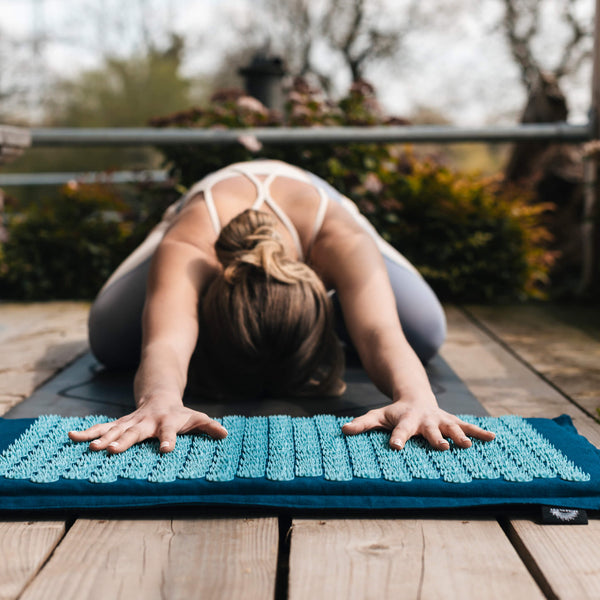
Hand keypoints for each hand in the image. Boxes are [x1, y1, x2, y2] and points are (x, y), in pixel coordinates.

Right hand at [68, 404, 227, 453]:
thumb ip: (209, 426)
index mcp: (166, 422)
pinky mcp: (118, 424)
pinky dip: (87, 432)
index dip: (168, 440)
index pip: (169, 432)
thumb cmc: (180, 413)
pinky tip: (71, 437)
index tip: (166, 450)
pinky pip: (101, 428)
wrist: (159, 395)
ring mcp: (130, 422)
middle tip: (112, 451)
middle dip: (124, 441)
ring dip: (102, 439)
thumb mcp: (196, 418)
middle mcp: (146, 422)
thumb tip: (226, 435)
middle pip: (135, 432)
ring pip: (114, 430)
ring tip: (91, 448)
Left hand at [341, 400, 494, 450]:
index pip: (399, 431)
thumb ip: (362, 423)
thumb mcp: (377, 416)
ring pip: (452, 428)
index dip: (397, 438)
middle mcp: (425, 420)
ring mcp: (441, 421)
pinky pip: (468, 426)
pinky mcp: (453, 421)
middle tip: (443, 448)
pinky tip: (493, 438)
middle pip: (431, 431)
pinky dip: (480, 432)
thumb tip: (343, 430)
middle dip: (436, 439)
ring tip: (468, 445)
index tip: (395, 447)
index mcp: (406, 421)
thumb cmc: (395, 413)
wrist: (416, 397)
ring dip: (460, 436)